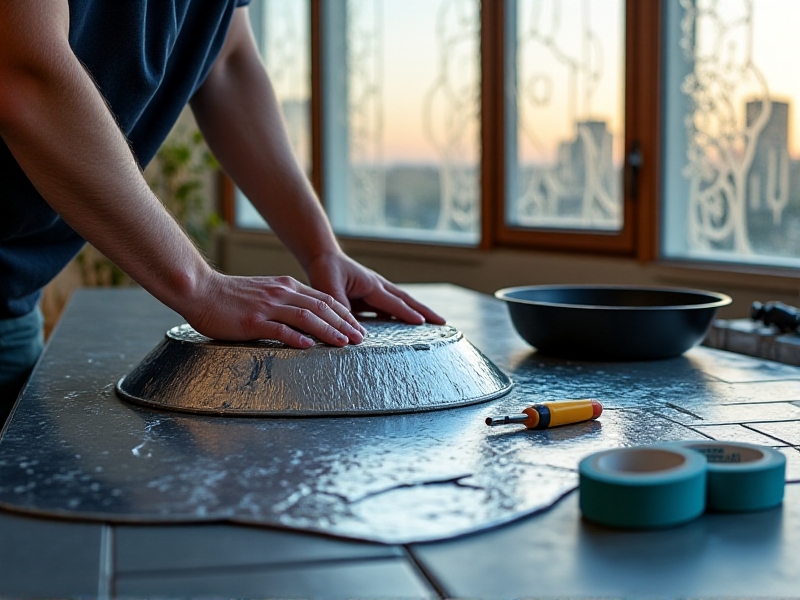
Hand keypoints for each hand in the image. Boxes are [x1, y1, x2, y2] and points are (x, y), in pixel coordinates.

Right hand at [187, 272, 366, 348]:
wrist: (200, 290)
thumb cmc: (230, 296)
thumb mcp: (265, 292)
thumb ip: (285, 301)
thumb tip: (306, 318)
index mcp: (286, 286)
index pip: (323, 299)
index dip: (344, 313)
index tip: (357, 326)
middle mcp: (280, 294)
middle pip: (321, 307)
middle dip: (344, 323)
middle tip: (360, 337)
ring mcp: (267, 307)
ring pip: (305, 317)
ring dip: (328, 331)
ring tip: (344, 343)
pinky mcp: (252, 321)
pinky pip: (278, 329)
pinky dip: (296, 337)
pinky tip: (309, 346)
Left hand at [305, 251, 445, 324]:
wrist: (323, 257)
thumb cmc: (325, 271)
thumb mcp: (329, 289)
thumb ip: (341, 308)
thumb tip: (355, 331)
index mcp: (371, 285)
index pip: (393, 302)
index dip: (407, 313)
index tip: (422, 323)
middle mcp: (378, 287)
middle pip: (407, 300)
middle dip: (425, 311)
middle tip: (443, 322)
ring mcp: (376, 290)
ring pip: (402, 302)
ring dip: (418, 312)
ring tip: (433, 323)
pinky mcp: (371, 296)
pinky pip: (390, 307)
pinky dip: (402, 314)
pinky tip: (407, 324)